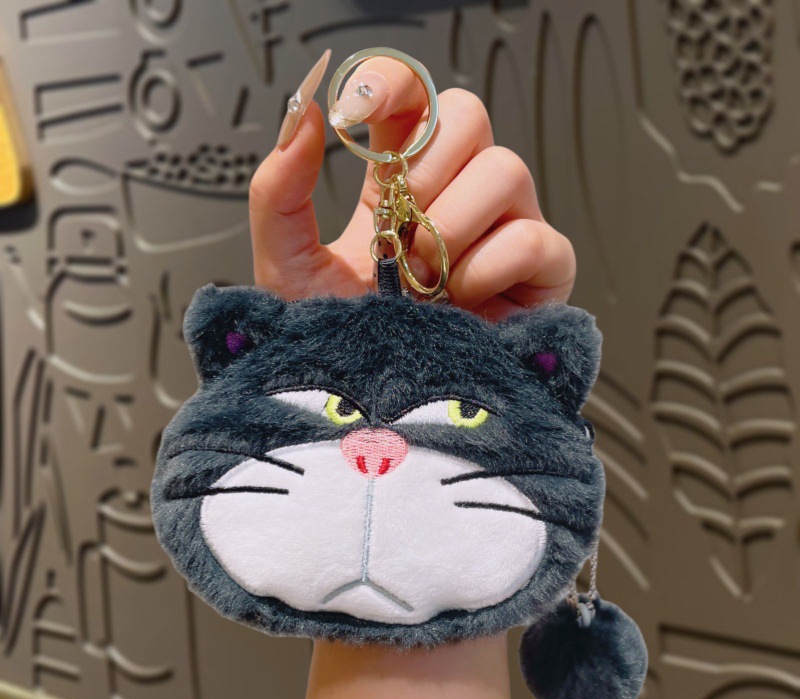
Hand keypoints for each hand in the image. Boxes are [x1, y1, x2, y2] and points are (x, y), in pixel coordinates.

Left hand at [250, 51, 574, 318]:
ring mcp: (501, 233)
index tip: (355, 114)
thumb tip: (302, 113)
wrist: (370, 419)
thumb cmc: (332, 348)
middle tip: (395, 231)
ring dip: (451, 226)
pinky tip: (460, 303)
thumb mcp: (288, 268)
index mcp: (397, 188)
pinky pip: (536, 238)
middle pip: (468, 115)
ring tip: (422, 280)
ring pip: (507, 169)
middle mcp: (455, 198)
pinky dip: (490, 268)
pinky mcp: (541, 276)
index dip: (393, 86)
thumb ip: (279, 191)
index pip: (412, 101)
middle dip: (424, 170)